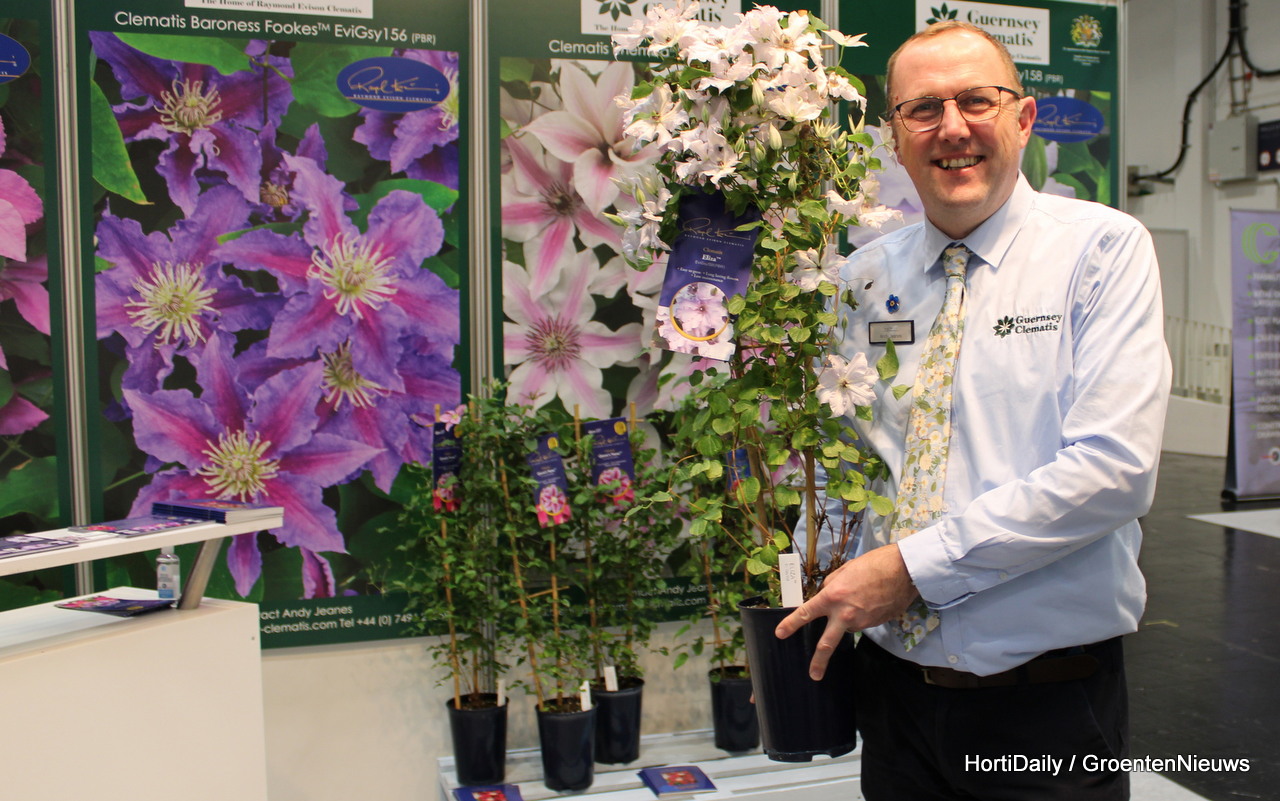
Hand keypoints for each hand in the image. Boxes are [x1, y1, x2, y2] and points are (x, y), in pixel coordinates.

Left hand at [774, 544, 918, 679]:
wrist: (904, 571)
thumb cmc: (873, 565)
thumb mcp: (845, 570)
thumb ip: (831, 585)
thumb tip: (827, 594)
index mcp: (833, 596)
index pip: (806, 613)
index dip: (790, 624)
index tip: (780, 634)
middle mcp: (845, 614)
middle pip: (827, 644)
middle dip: (819, 661)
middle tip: (813, 675)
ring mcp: (862, 622)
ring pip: (847, 626)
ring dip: (847, 619)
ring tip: (862, 596)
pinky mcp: (875, 625)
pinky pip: (862, 623)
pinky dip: (861, 615)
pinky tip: (871, 601)